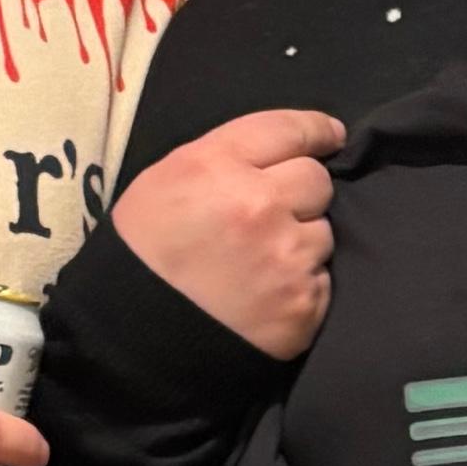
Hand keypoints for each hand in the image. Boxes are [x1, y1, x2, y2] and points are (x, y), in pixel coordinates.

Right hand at [112, 107, 348, 358]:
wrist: (136, 335)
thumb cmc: (144, 250)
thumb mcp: (166, 179)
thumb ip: (225, 157)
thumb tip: (282, 151)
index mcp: (219, 165)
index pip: (289, 130)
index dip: (316, 130)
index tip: (330, 135)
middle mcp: (260, 205)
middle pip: (317, 179)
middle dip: (301, 192)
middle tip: (271, 214)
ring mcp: (287, 258)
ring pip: (323, 231)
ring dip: (301, 241)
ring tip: (261, 262)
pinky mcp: (303, 305)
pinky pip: (322, 280)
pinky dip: (300, 285)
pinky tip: (267, 294)